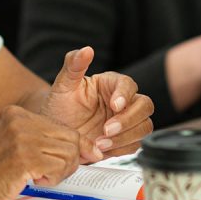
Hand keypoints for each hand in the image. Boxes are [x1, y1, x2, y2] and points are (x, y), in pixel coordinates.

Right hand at [0, 105, 81, 199]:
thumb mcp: (16, 145)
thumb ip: (44, 141)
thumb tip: (89, 148)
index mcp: (16, 113)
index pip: (62, 126)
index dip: (74, 146)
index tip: (83, 157)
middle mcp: (19, 119)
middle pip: (70, 137)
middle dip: (69, 160)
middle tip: (51, 173)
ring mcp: (21, 137)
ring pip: (68, 154)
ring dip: (59, 172)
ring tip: (39, 177)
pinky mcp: (24, 157)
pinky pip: (58, 168)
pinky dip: (52, 180)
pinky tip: (35, 181)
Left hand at [40, 47, 153, 162]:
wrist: (55, 133)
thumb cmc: (59, 105)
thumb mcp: (63, 84)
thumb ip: (74, 65)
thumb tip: (87, 49)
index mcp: (110, 84)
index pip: (129, 84)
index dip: (125, 95)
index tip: (114, 106)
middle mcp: (122, 101)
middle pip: (145, 106)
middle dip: (129, 119)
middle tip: (106, 129)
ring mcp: (124, 122)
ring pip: (144, 127)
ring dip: (125, 137)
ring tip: (100, 143)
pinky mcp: (123, 140)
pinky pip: (135, 145)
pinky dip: (121, 149)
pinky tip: (102, 149)